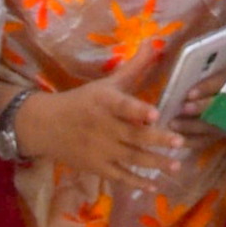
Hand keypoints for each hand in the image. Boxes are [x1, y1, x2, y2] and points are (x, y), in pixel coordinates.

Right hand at [12, 76, 185, 185]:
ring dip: (153, 162)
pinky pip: (118, 175)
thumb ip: (134, 67)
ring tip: (175, 165)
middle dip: (157, 139)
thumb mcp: (106, 83)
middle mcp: (104, 127)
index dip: (138, 110)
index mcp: (105, 103)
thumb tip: (156, 41)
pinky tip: (154, 185)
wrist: (46, 126)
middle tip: (179, 142)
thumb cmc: (82, 101)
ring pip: (130, 157)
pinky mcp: (96, 167)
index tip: (155, 114)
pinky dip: (135, 181)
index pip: (122, 106)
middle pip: (132, 135)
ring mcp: (100, 150)